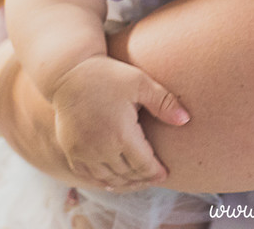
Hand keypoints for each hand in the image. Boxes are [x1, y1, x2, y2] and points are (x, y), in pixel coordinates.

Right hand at [52, 56, 189, 189]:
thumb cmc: (108, 74)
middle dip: (143, 178)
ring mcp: (83, 151)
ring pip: (108, 178)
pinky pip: (89, 175)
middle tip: (154, 177)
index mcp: (122, 134)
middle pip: (127, 174)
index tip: (165, 174)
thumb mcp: (140, 82)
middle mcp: (101, 148)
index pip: (144, 165)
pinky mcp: (71, 150)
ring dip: (125, 182)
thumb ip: (164, 102)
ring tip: (137, 180)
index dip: (156, 172)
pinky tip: (112, 179)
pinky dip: (103, 180)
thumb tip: (185, 120)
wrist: (68, 73)